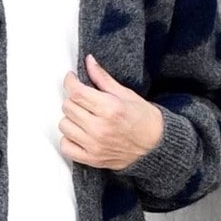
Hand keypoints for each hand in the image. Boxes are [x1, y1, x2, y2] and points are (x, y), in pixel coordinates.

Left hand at [59, 53, 164, 169]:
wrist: (156, 147)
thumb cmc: (144, 120)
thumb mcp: (126, 94)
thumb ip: (103, 78)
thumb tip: (89, 62)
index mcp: (110, 108)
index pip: (76, 92)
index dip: (70, 82)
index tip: (71, 79)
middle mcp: (100, 128)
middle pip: (68, 107)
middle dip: (73, 99)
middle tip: (83, 99)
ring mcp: (95, 145)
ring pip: (64, 125)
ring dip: (71, 118)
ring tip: (83, 117)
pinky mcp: (92, 159)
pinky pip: (66, 147)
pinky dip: (68, 139)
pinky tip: (79, 133)